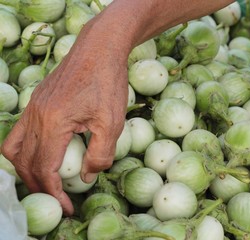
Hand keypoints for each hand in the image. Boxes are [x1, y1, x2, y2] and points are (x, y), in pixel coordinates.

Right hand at [1, 20, 128, 215]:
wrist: (99, 49)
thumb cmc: (108, 82)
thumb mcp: (112, 122)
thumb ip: (100, 154)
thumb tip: (87, 177)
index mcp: (53, 123)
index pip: (45, 169)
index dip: (55, 192)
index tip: (68, 206)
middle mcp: (36, 116)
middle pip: (25, 163)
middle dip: (40, 185)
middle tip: (58, 198)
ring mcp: (33, 108)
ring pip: (15, 148)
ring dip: (28, 169)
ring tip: (47, 180)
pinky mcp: (37, 102)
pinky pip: (21, 133)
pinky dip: (28, 151)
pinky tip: (47, 153)